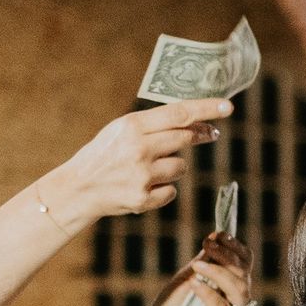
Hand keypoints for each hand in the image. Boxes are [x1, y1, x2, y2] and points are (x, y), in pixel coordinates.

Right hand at [43, 100, 230, 230]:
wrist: (77, 188)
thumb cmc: (104, 155)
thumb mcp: (121, 131)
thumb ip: (154, 125)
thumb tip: (197, 122)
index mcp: (131, 126)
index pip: (178, 113)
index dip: (206, 109)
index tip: (227, 106)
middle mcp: (138, 149)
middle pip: (185, 138)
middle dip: (201, 135)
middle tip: (211, 133)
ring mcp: (141, 175)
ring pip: (181, 167)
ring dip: (172, 167)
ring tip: (148, 168)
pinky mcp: (142, 199)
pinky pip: (171, 191)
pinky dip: (162, 189)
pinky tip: (143, 187)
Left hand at [138, 234, 251, 305]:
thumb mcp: (187, 276)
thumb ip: (203, 261)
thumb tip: (215, 239)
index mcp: (228, 284)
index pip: (244, 263)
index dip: (234, 248)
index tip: (218, 235)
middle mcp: (233, 299)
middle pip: (244, 274)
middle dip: (227, 256)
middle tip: (208, 244)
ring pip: (239, 290)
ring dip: (219, 272)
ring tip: (197, 265)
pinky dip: (208, 292)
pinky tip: (194, 283)